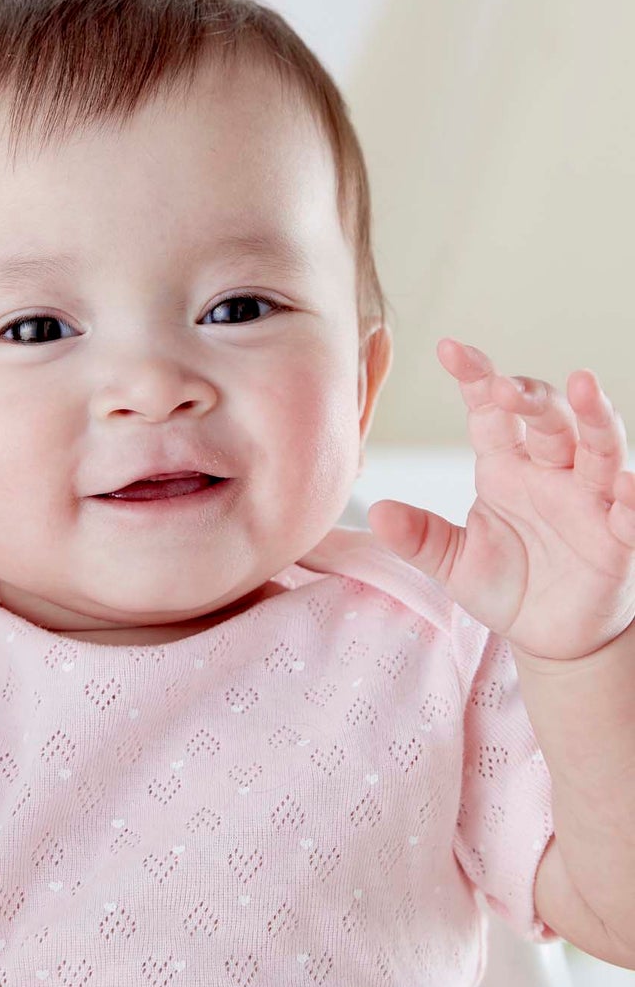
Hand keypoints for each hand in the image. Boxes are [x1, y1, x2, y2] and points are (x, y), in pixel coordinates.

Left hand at [365, 339, 634, 661]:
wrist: (549, 637)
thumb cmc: (506, 585)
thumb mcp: (453, 562)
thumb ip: (420, 537)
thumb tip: (378, 513)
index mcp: (505, 468)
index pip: (490, 413)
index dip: (475, 377)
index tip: (450, 349)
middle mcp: (551, 473)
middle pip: (547, 418)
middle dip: (529, 395)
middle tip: (504, 386)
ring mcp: (590, 501)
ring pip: (600, 446)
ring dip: (595, 417)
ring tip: (586, 387)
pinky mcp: (620, 538)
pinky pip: (631, 512)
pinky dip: (630, 496)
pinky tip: (623, 484)